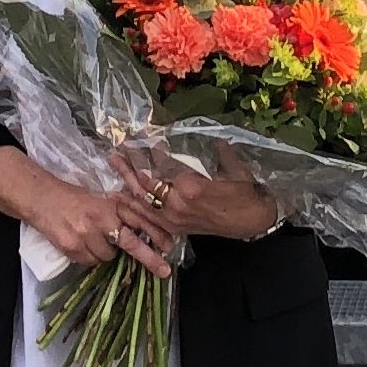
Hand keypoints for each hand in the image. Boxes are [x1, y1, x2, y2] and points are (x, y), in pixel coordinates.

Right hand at [22, 169, 176, 277]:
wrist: (42, 198)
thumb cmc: (73, 198)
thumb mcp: (100, 200)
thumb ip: (118, 213)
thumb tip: (139, 233)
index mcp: (111, 205)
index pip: (139, 220)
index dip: (156, 234)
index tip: (169, 247)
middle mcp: (101, 220)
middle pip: (131, 244)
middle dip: (149, 258)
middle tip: (164, 271)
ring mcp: (87, 235)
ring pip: (108, 257)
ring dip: (105, 253)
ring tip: (92, 239)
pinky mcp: (73, 248)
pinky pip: (90, 262)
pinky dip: (88, 256)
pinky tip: (80, 243)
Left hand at [118, 150, 276, 242]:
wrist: (252, 222)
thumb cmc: (245, 193)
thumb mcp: (233, 168)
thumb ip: (219, 151)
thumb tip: (213, 137)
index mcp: (190, 187)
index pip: (160, 168)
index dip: (145, 154)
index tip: (134, 141)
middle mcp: (177, 205)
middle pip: (145, 185)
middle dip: (128, 169)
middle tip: (114, 154)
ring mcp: (174, 219)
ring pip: (142, 202)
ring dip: (126, 186)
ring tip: (113, 171)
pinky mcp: (175, 228)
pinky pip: (148, 218)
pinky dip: (133, 207)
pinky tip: (122, 199)